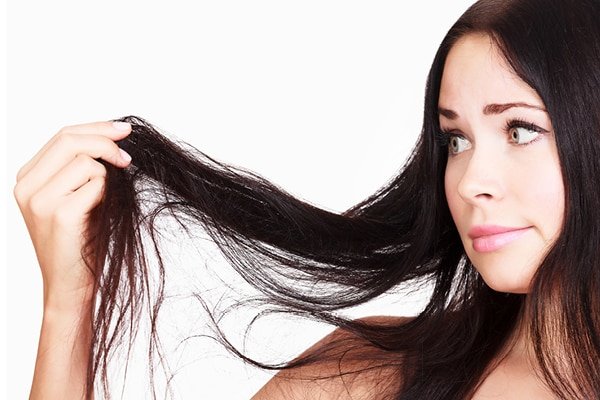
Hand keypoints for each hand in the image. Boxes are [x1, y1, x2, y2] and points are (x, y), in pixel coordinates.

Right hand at [14, 120, 131, 307]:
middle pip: (70, 140)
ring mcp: (40, 201)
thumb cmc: (79, 240)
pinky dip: (107, 194)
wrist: (70, 284)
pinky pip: (96, 184)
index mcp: (27, 179)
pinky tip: (100, 213)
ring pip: (86, 163)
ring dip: (107, 178)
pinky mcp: (59, 214)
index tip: (123, 129)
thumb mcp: (74, 197)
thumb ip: (81, 167)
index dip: (96, 128)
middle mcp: (26, 187)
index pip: (62, 136)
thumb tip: (115, 136)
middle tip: (128, 158)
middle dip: (106, 141)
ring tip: (103, 203)